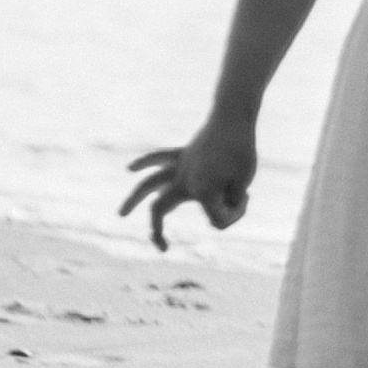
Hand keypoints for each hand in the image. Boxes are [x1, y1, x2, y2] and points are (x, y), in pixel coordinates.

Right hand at [120, 117, 255, 246]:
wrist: (233, 119)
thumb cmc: (241, 153)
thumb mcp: (243, 184)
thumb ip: (226, 203)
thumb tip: (212, 208)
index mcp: (200, 191)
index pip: (216, 218)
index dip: (235, 212)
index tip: (246, 198)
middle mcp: (182, 181)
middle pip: (159, 210)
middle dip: (157, 231)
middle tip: (162, 248)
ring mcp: (179, 167)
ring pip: (149, 184)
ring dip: (134, 200)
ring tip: (121, 214)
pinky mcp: (182, 153)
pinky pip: (159, 157)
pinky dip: (145, 162)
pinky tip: (130, 168)